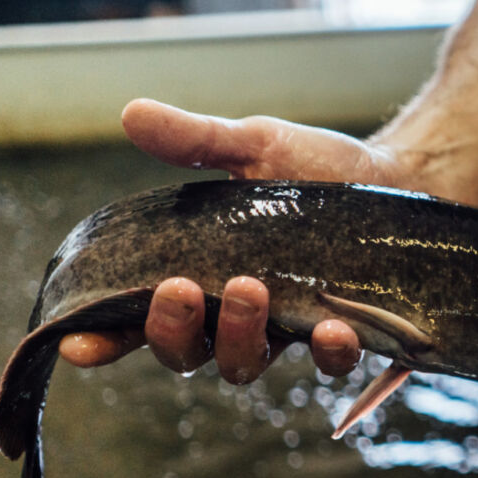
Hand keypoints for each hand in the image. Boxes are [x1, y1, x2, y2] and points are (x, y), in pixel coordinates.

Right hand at [58, 99, 395, 377]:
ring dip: (240, 336)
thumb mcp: (255, 145)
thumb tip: (133, 113)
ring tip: (253, 288)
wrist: (397, 177)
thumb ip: (196, 140)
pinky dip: (327, 353)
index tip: (79, 343)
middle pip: (185, 352)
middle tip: (182, 289)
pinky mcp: (343, 332)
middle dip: (173, 330)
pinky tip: (333, 328)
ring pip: (245, 363)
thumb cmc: (316, 168)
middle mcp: (235, 313)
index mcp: (199, 273)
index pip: (135, 318)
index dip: (103, 338)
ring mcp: (287, 328)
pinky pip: (328, 363)